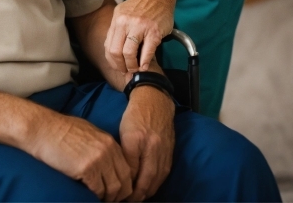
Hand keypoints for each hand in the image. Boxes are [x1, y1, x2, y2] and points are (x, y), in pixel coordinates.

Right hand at [31, 112, 132, 201]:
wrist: (44, 129)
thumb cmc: (61, 130)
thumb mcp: (89, 133)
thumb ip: (102, 146)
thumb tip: (108, 163)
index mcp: (109, 141)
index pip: (127, 167)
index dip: (124, 183)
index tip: (119, 191)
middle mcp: (108, 149)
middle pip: (125, 179)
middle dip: (120, 194)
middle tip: (111, 200)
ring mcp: (98, 158)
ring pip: (114, 188)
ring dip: (108, 197)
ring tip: (101, 200)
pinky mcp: (87, 168)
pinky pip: (98, 190)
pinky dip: (96, 196)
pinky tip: (90, 195)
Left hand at [104, 0, 174, 73]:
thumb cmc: (141, 5)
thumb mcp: (123, 13)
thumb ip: (117, 31)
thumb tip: (113, 51)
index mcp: (117, 19)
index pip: (109, 46)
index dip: (112, 61)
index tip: (118, 66)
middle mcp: (126, 22)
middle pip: (116, 52)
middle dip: (120, 66)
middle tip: (126, 70)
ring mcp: (140, 26)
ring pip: (129, 53)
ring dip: (132, 66)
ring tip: (136, 68)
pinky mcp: (154, 31)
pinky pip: (147, 52)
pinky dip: (144, 62)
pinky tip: (145, 66)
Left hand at [120, 86, 174, 200]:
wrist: (155, 100)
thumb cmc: (135, 116)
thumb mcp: (124, 133)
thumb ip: (127, 156)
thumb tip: (127, 177)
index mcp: (139, 143)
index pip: (133, 173)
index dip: (128, 188)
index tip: (121, 196)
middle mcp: (154, 149)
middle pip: (148, 181)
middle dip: (139, 195)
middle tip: (130, 202)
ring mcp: (165, 152)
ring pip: (157, 179)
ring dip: (148, 191)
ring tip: (139, 198)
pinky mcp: (171, 152)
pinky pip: (164, 173)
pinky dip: (157, 183)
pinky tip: (150, 187)